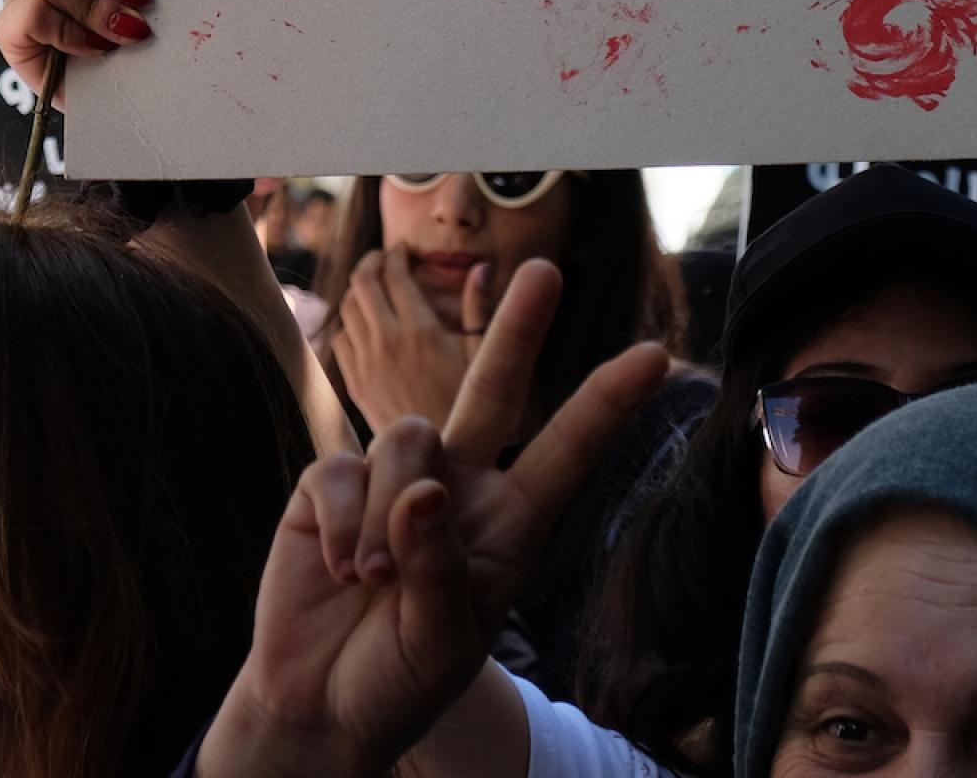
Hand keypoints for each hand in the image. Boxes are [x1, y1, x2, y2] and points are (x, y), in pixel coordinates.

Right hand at [202, 261, 670, 776]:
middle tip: (544, 269)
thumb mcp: (443, 642)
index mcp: (510, 527)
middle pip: (492, 392)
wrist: (320, 706)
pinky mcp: (332, 488)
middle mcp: (459, 489)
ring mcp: (393, 482)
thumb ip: (439, 568)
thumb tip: (426, 490)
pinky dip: (345, 525)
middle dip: (517, 331)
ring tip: (374, 581)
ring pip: (407, 439)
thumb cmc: (400, 679)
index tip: (655, 355)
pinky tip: (340, 572)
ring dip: (392, 511)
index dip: (606, 404)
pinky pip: (342, 471)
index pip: (565, 454)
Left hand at [333, 247, 488, 437]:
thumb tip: (480, 268)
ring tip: (376, 287)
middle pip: (362, 281)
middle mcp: (387, 342)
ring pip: (346, 306)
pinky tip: (366, 325)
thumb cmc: (474, 411)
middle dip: (373, 262)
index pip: (395, 274)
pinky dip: (349, 322)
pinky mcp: (355, 384)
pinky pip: (340, 338)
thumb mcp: (484, 358)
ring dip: (359, 289)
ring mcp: (366, 364)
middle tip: (385, 259)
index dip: (397, 254)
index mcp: (422, 331)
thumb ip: (480, 310)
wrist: (440, 465)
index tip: (405, 250)